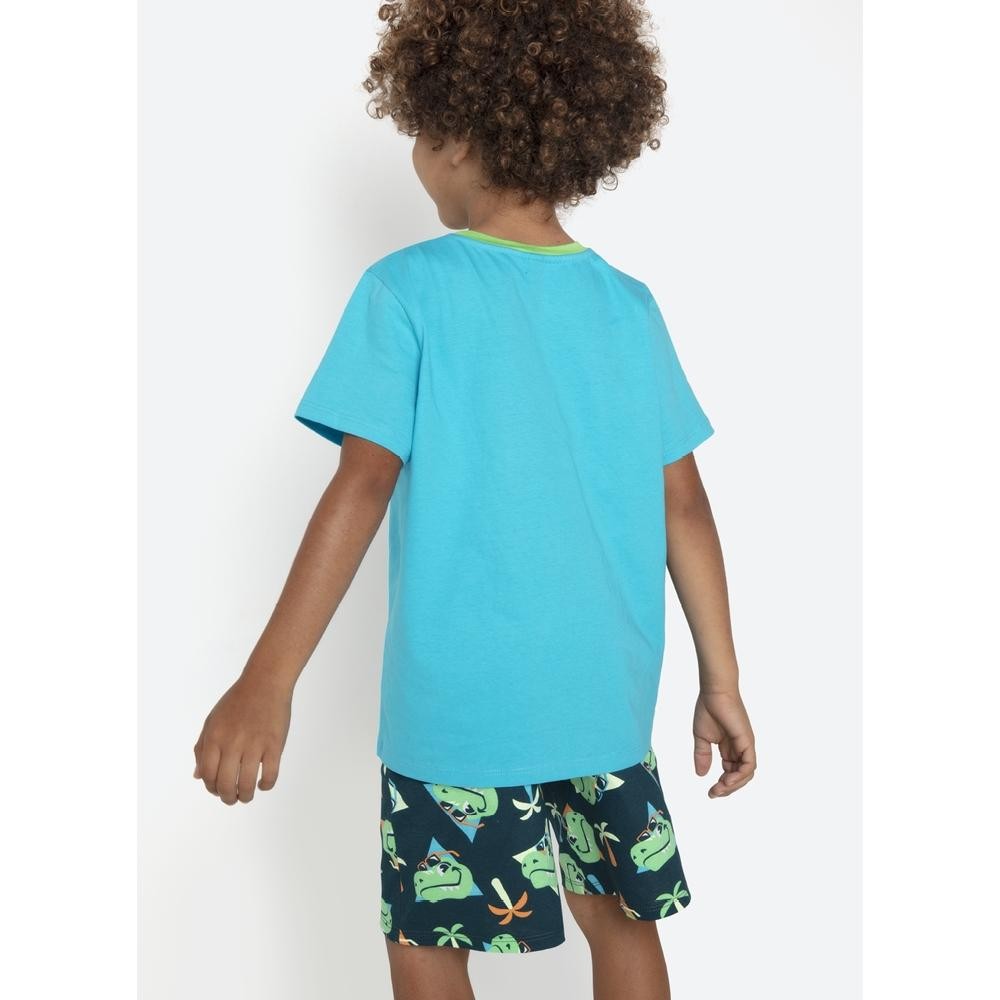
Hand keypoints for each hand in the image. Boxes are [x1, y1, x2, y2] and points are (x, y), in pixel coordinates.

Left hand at [193, 673, 291, 804]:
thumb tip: (197, 776)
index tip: (218, 790)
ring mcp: (254, 744)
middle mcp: (232, 742)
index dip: (211, 788)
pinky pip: (270, 774)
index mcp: (214, 737)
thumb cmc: (237, 701)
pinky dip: (266, 785)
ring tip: (247, 795)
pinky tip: (264, 784)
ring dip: (246, 795)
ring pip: (247, 783)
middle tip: (232, 798)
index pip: (208, 774)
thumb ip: (202, 748)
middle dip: (228, 797)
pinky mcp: (274, 744)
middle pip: (226, 783)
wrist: (265, 682)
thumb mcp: (212, 721)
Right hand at [693, 688, 755, 796]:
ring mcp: (745, 745)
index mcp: (730, 748)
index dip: (722, 784)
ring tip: (719, 789)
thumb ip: (702, 755)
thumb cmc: (708, 709)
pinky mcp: (747, 742)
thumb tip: (700, 774)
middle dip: (727, 788)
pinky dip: (740, 776)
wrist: (714, 692)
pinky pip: (749, 765)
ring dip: (734, 785)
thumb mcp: (702, 737)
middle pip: (740, 776)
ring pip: (746, 774)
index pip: (731, 772)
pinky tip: (726, 780)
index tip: (710, 792)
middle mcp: (740, 749)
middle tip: (713, 793)